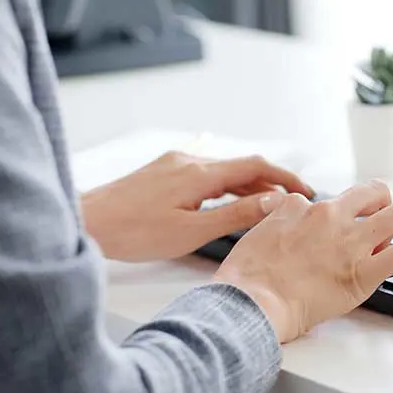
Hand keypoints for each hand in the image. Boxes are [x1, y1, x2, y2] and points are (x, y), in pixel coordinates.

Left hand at [81, 152, 313, 261]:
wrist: (87, 222)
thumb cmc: (133, 232)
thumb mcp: (191, 230)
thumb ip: (235, 214)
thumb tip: (273, 202)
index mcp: (199, 173)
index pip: (256, 166)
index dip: (285, 177)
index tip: (305, 190)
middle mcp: (188, 160)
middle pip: (241, 166)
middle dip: (270, 183)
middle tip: (291, 204)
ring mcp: (173, 163)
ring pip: (222, 171)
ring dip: (247, 187)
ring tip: (266, 209)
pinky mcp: (162, 171)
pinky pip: (204, 174)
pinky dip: (225, 187)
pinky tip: (227, 204)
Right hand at [213, 180, 392, 342]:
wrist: (248, 303)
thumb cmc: (245, 280)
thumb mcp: (256, 234)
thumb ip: (277, 223)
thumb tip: (285, 223)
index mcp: (301, 207)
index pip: (335, 200)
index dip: (345, 219)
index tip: (343, 239)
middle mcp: (329, 216)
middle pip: (376, 191)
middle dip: (389, 208)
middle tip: (391, 230)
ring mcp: (348, 241)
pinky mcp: (362, 272)